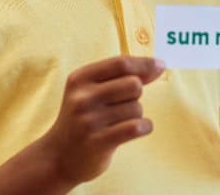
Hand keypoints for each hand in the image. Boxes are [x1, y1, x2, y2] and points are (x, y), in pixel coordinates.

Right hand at [40, 56, 164, 186]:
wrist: (58, 156)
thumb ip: (123, 76)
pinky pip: (136, 127)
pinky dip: (144, 127)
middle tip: (123, 105)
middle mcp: (82, 97)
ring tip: (118, 122)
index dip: (144, 63)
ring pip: (137, 108)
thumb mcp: (92, 91)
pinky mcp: (98, 142)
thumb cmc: (84, 118)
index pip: (120, 63)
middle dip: (137, 94)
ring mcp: (89, 120)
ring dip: (136, 115)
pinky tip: (135, 130)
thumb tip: (158, 66)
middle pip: (133, 84)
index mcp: (80, 79)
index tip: (161, 65)